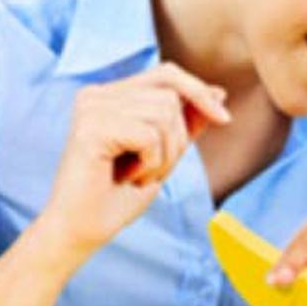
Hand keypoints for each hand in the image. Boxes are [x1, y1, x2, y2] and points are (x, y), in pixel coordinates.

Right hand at [36, 62, 230, 260]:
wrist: (82, 231)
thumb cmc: (117, 198)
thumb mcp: (164, 156)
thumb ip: (185, 123)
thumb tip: (218, 92)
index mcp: (110, 95)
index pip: (166, 74)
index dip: (198, 92)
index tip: (224, 119)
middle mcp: (97, 94)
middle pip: (170, 96)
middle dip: (178, 140)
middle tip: (153, 171)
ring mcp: (91, 107)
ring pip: (164, 115)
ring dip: (163, 156)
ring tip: (137, 176)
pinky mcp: (91, 127)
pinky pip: (150, 136)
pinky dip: (150, 164)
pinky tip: (127, 178)